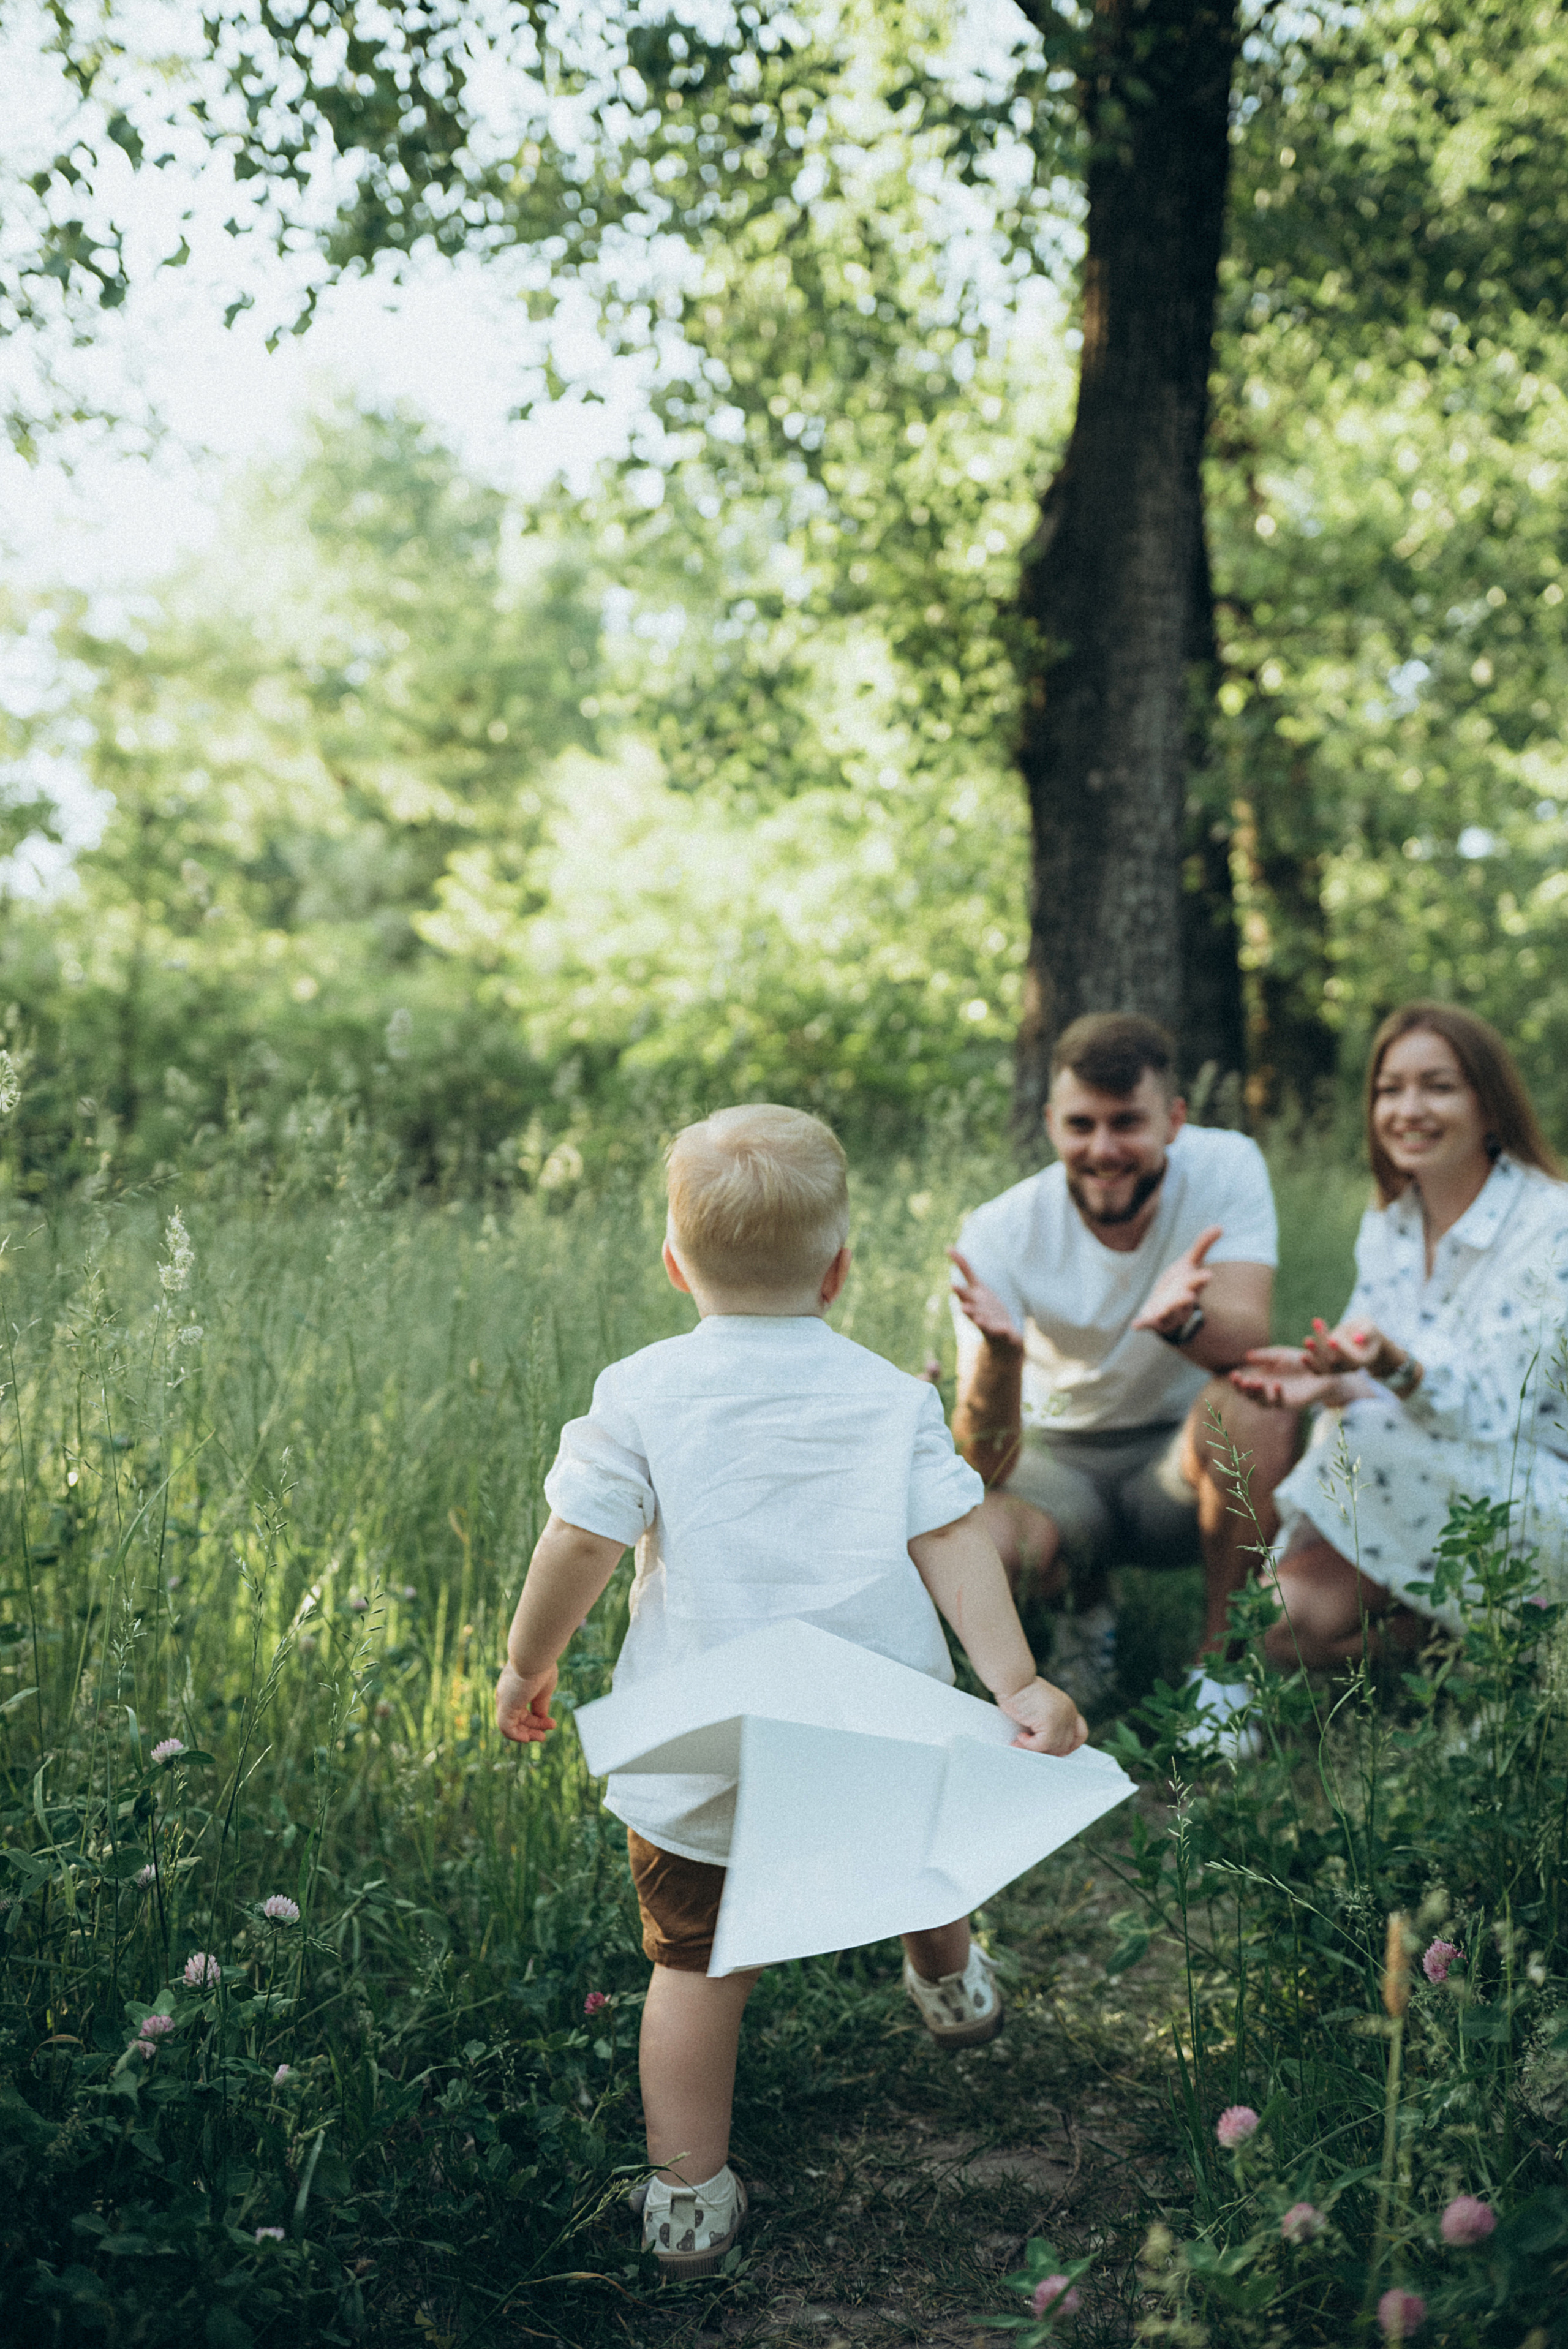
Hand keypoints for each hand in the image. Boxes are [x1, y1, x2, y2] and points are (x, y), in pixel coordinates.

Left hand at [496, 1659, 557, 1744]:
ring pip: (511, 1726)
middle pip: (518, 1719)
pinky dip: (516, 1736)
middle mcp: (507, 1696)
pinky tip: (528, 1739)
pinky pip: (506, 1728)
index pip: (522, 1711)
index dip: (537, 1720)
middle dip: (534, 1727)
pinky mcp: (505, 1706)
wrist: (534, 1655)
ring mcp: (504, 1701)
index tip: (551, 1722)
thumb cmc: (541, 1667)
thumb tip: (542, 1719)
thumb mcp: (543, 1689)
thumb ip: (540, 1704)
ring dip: (527, 1734)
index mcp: (515, 1689)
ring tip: (542, 1738)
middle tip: (549, 1731)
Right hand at [947, 1249, 1023, 1349]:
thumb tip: (948, 1247)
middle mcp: (977, 1312)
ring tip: (976, 1318)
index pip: (965, 1293)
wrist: (1000, 1338)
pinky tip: (1004, 1328)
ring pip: (981, 1322)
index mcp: (972, 1300)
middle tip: (960, 1301)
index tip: (952, 1285)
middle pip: (970, 1307)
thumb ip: (964, 1268)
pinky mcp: (1001, 1332)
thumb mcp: (977, 1287)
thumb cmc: (985, 1309)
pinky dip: (1001, 1331)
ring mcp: (989, 1323)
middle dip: (966, 1305)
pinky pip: (1001, 1332)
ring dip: (978, 1319)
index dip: (960, 1290)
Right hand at [998, 1675, 1088, 1754]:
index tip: (1056, 1751)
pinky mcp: (1050, 1722)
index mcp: (1068, 1708)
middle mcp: (1069, 1712)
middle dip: (1048, 1750)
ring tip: (1018, 1742)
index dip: (1069, 1745)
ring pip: (1053, 1747)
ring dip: (1034, 1748)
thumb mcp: (1040, 1705)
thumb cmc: (1020, 1690)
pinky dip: (1029, 1745)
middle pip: (1066, 1744)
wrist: (1013, 1678)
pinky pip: (1041, 1745)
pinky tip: (1019, 1737)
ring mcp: (1061, 1717)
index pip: (1080, 1734)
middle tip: (1030, 1748)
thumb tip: (1044, 1745)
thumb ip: (1047, 1721)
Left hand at [1131, 1225, 1221, 1338]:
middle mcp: (1181, 1302)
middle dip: (1185, 1298)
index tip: (1207, 1274)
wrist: (1166, 1307)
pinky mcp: (1153, 1320)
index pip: (1197, 1282)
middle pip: (1184, 1301)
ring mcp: (1167, 1313)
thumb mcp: (1189, 1263)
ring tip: (1161, 1311)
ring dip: (1165, 1312)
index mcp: (1190, 1287)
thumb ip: (1202, 1246)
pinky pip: (1148, 1323)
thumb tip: (1220, 1226)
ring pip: (1168, 1313)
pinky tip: (1135, 1325)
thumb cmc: (1180, 1283)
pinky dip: (1142, 1324)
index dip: (1200, 1279)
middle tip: (1188, 1295)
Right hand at [1229, 1346, 1351, 1411]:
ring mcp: (1280, 1400)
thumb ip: (1265, 1356)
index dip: (1238, 1383)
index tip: (1234, 1374)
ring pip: (1263, 1403)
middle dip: (1244, 1390)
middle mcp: (1268, 1393)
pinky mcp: (1293, 1403)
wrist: (1322, 1369)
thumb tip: (1247, 1357)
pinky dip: (1277, 1394)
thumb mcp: (1280, 1355)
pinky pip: (1282, 1403)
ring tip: (1255, 1382)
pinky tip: (1276, 1384)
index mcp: (1262, 1382)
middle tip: (1242, 1380)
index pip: (1245, 1386)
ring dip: (1257, 1394)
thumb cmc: (1299, 1362)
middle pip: (1250, 1397)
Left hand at [1301, 1317, 1398, 1376]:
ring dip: (1314, 1354)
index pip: (1352, 1358)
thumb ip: (1367, 1331)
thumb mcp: (1370, 1326)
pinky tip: (1303, 1356)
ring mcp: (1341, 1370)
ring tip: (1307, 1340)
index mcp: (1364, 1360)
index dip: (1341, 1350)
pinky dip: (1311, 1365)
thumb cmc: (1367, 1330)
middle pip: (1335, 1361)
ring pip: (1325, 1366)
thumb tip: (1357, 1338)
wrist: (1363, 1340)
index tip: (1331, 1339)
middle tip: (1309, 1339)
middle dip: (1322, 1350)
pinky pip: (1320, 1371)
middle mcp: (1352, 1368)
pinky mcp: (1331, 1369)